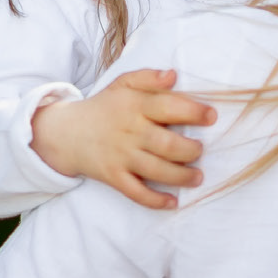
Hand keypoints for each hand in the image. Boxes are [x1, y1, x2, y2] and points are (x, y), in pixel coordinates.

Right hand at [29, 69, 217, 209]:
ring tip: (197, 177)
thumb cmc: (104, 108)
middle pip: (168, 145)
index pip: (169, 107)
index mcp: (135, 106)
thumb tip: (173, 75)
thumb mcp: (122, 84)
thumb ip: (148, 78)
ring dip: (182, 177)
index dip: (194, 112)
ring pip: (157, 171)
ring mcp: (121, 156)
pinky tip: (172, 202)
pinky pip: (137, 193)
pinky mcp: (113, 176)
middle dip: (192, 150)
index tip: (211, 117)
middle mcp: (130, 132)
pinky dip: (156, 201)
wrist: (66, 132)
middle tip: (200, 150)